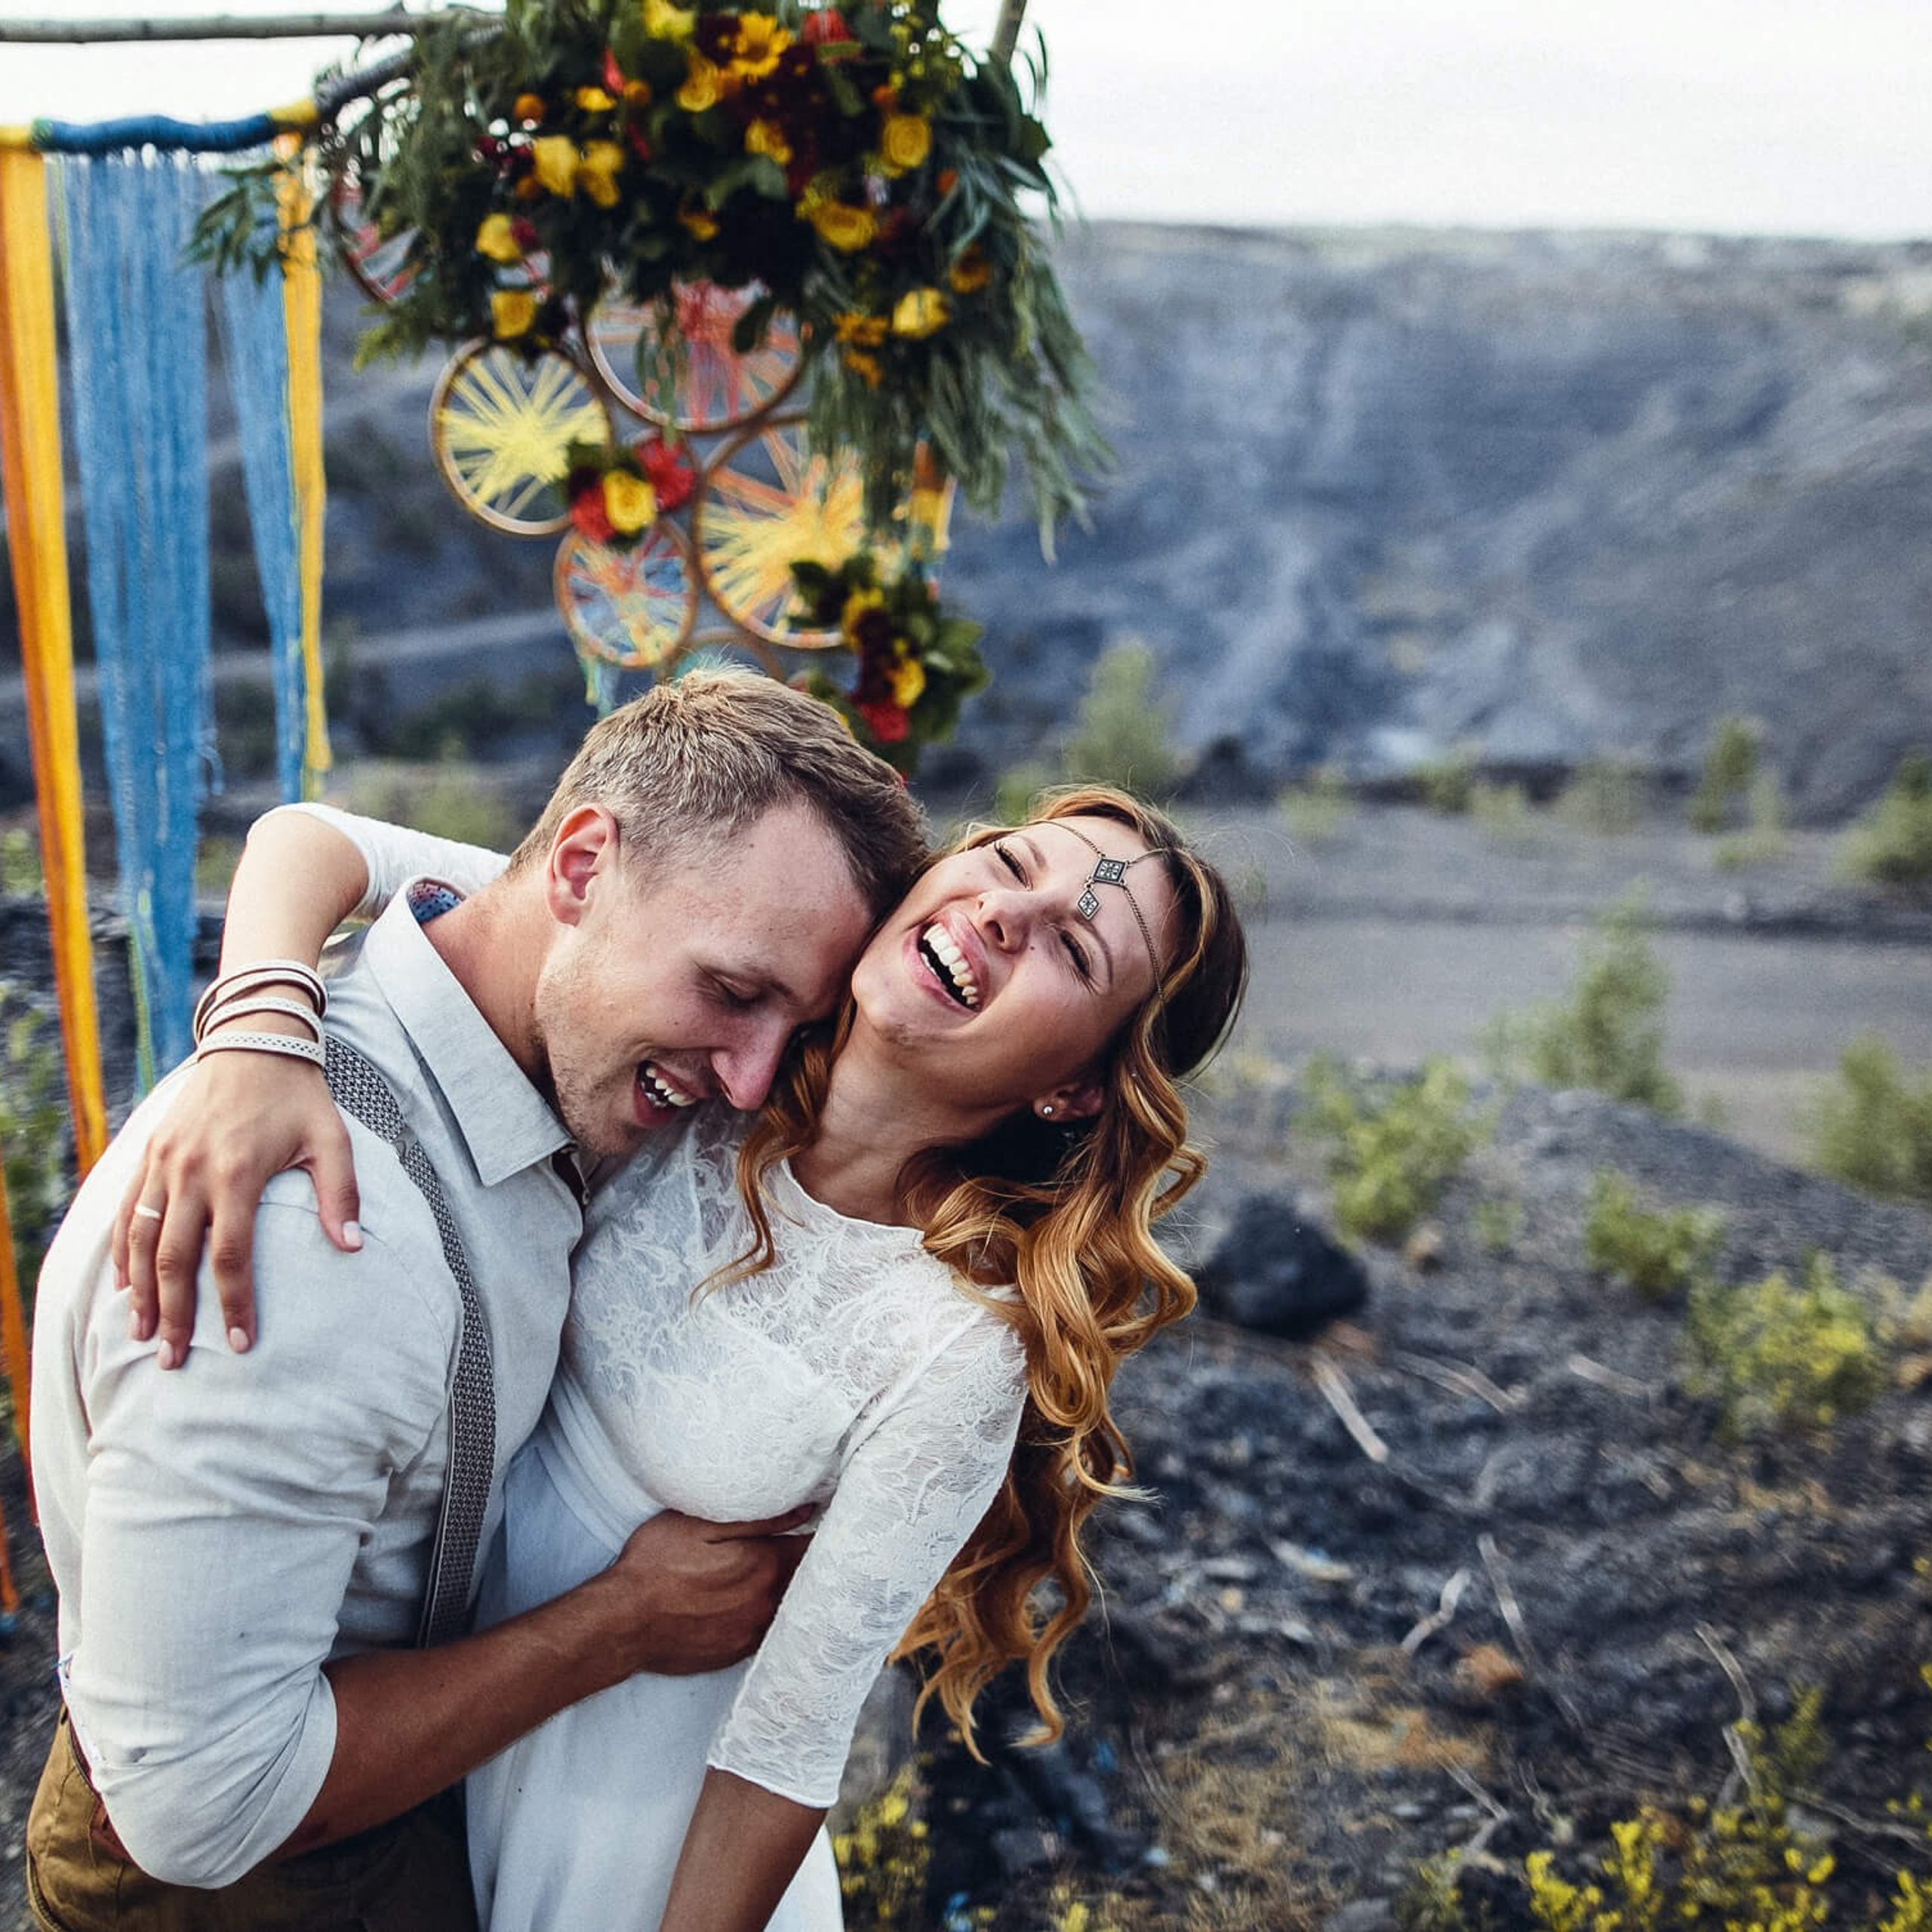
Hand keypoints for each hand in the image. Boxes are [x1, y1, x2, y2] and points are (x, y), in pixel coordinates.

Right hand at [113, 1043, 362, 1366]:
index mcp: (238, 1173)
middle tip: (173, 1361)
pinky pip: (127, 1212)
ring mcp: (164, 1162)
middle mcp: (192, 1172)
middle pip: (175, 1259)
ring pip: (140, 1240)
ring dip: (139, 1292)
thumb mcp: (332, 1137)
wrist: (253, 1041)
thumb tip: (351, 1247)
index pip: (230, 1255)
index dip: (234, 1304)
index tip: (242, 1344)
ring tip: (142, 1335)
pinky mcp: (149, 1152)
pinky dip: (120, 1252)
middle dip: (174, 1315)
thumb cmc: (299, 1096)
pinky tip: (123, 1286)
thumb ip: (340, 1193)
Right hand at [595, 1508, 811, 1677]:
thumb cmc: (656, 1564)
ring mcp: (753, 1633)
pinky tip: (763, 1603)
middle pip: (811, 1580)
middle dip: (818, 1562)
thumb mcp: (701, 1524)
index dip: (827, 1533)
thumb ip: (759, 1519)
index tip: (831, 1522)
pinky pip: (771, 1632)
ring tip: (795, 1573)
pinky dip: (774, 1615)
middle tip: (820, 1545)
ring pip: (793, 1608)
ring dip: (797, 1591)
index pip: (815, 1547)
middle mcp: (767, 1603)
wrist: (623, 1622)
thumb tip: (806, 1510)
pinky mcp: (737, 1653)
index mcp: (764, 1565)